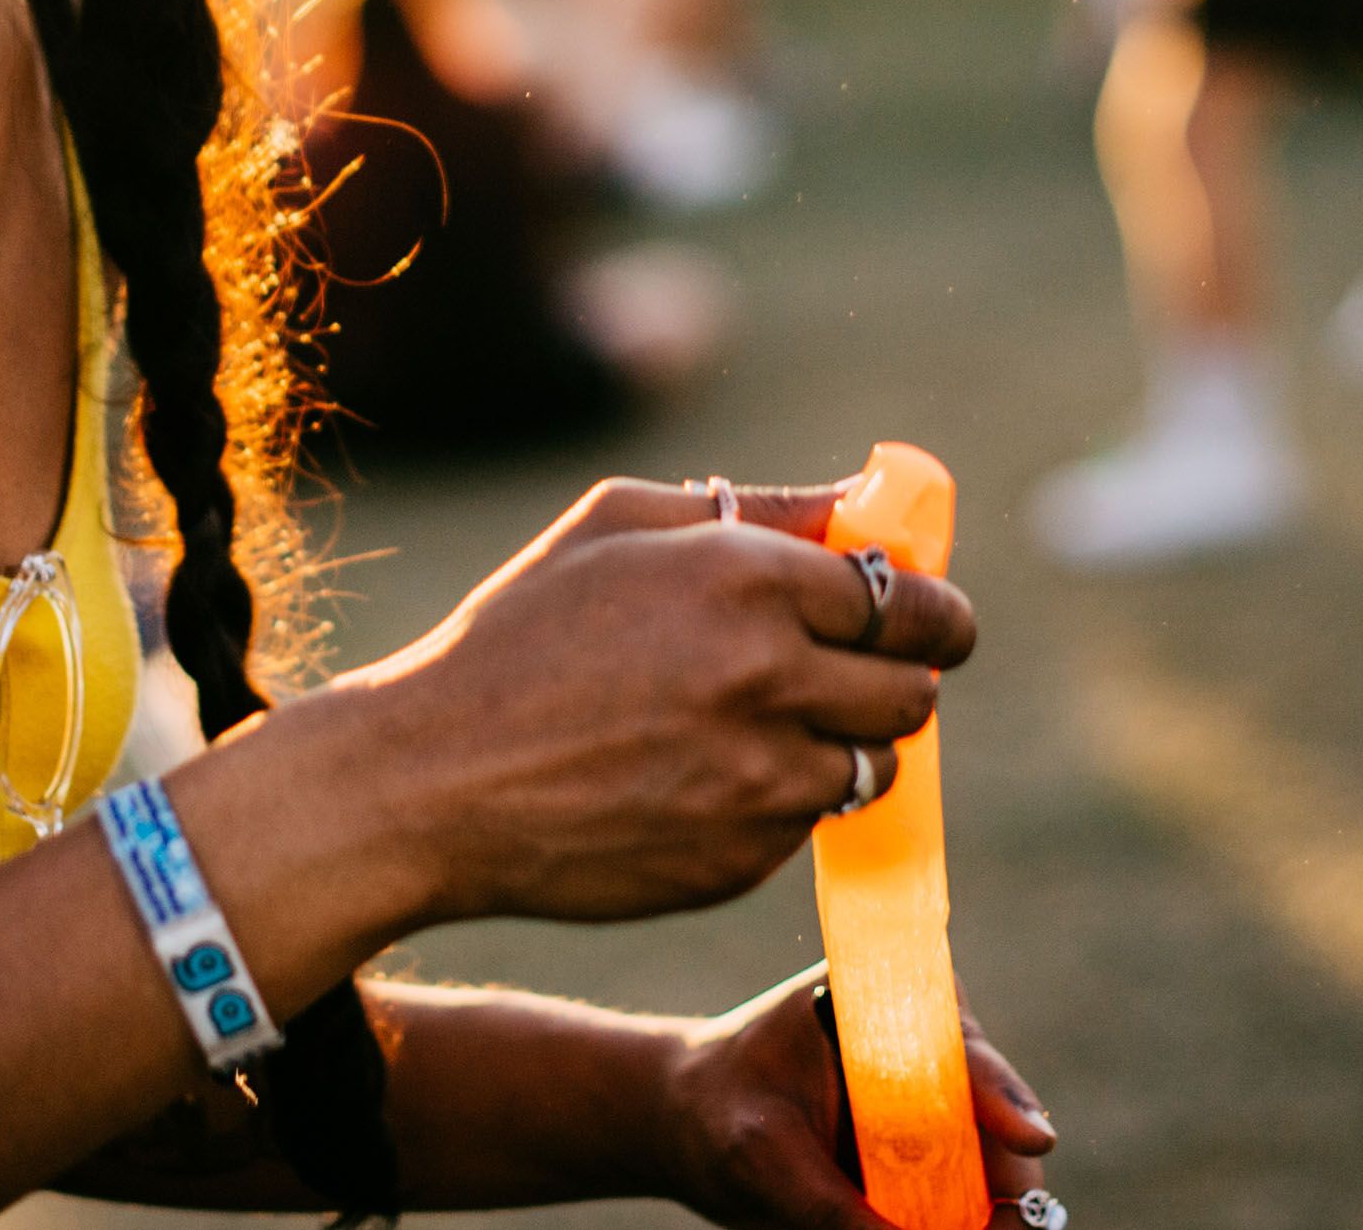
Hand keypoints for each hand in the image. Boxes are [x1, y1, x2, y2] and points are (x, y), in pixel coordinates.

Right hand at [329, 477, 975, 929]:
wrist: (433, 781)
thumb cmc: (518, 634)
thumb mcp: (615, 524)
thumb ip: (757, 507)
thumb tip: (859, 503)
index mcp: (746, 580)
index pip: (910, 601)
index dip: (929, 610)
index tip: (928, 618)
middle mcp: (769, 679)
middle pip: (914, 689)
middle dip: (898, 675)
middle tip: (856, 671)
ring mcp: (759, 781)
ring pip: (872, 766)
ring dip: (843, 744)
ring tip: (765, 726)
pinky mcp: (741, 859)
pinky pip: (804, 826)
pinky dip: (776, 802)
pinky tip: (698, 777)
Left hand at [654, 967, 1051, 1229]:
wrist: (689, 1125)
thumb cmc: (718, 1115)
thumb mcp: (764, 1161)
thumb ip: (835, 1211)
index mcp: (887, 1002)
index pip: (960, 1048)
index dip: (1003, 1094)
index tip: (1031, 1133)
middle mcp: (928, 1045)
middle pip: (997, 1118)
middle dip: (1010, 1178)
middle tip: (1012, 1225)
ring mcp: (936, 1103)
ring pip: (994, 1167)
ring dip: (992, 1210)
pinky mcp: (931, 1155)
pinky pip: (967, 1198)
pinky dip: (967, 1220)